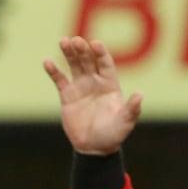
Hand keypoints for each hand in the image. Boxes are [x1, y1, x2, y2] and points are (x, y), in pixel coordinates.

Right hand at [43, 37, 143, 155]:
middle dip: (82, 50)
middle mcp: (95, 82)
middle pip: (88, 61)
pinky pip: (60, 80)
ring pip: (74, 65)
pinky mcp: (67, 96)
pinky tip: (47, 61)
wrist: (94, 148)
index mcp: (110, 84)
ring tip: (63, 41)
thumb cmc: (113, 135)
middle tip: (76, 40)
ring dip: (69, 53)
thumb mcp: (125, 122)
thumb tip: (140, 95)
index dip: (100, 53)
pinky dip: (53, 71)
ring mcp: (80, 87)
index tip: (95, 43)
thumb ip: (131, 109)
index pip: (105, 63)